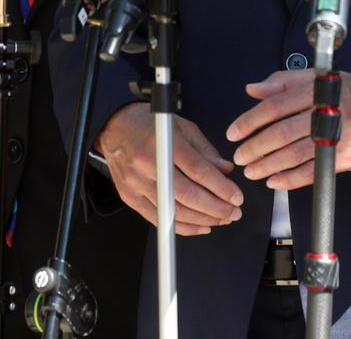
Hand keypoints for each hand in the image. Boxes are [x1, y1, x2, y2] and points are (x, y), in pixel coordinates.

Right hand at [96, 103, 242, 234]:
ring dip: (202, 220)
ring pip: (173, 210)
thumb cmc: (148, 124)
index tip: (236, 197)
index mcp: (163, 142)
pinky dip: (182, 227)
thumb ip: (205, 151)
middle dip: (215, 208)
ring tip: (221, 219)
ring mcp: (136, 183)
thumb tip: (226, 171)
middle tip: (233, 212)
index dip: (220, 187)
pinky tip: (200, 226)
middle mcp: (147, 164)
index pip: (197, 170)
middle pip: (186, 194)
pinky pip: (158, 219)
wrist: (114, 128)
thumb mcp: (182, 127)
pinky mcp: (130, 197)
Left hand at [226, 70, 350, 190]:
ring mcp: (335, 136)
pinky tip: (275, 180)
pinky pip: (311, 172)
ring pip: (293, 154)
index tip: (234, 132)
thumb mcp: (319, 78)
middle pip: (280, 132)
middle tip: (239, 156)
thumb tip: (253, 90)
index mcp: (316, 90)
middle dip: (255, 147)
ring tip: (252, 170)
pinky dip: (289, 179)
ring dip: (267, 165)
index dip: (250, 121)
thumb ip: (284, 82)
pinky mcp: (343, 157)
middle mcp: (325, 112)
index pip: (274, 106)